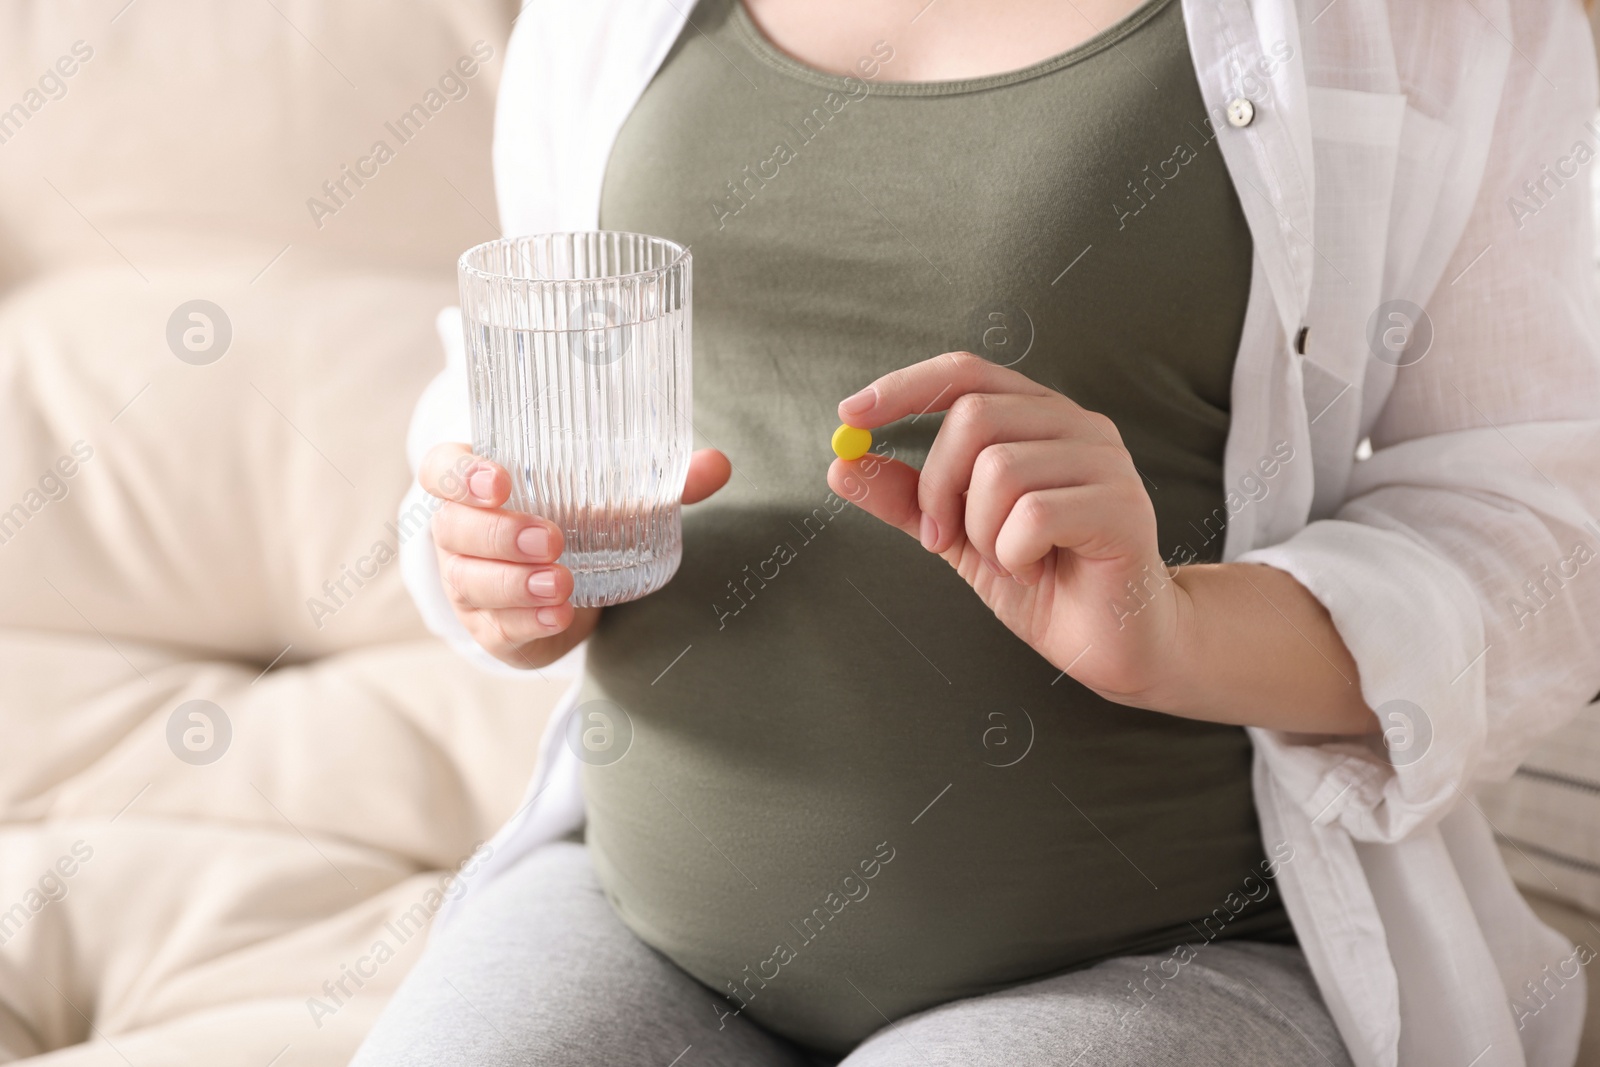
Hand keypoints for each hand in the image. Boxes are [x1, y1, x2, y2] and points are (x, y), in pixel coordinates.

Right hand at [423, 443, 731, 668]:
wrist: (566, 591)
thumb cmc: (577, 523)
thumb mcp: (613, 500)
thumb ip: (662, 482)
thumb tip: (718, 464)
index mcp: (477, 484)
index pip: (442, 469)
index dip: (461, 474)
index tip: (500, 479)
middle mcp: (460, 531)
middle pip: (454, 527)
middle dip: (500, 533)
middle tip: (552, 537)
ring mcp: (467, 582)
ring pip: (471, 580)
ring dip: (515, 583)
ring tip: (563, 582)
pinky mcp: (488, 627)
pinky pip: (496, 625)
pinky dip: (526, 621)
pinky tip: (558, 617)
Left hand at [826, 352, 1182, 705]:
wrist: (1113, 642)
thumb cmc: (1042, 579)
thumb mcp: (958, 536)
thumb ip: (906, 498)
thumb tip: (841, 462)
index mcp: (1038, 417)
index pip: (966, 372)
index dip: (904, 387)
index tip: (848, 415)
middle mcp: (1077, 425)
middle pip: (973, 417)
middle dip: (936, 486)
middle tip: (940, 536)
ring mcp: (1107, 463)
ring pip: (1000, 470)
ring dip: (980, 531)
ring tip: (1008, 558)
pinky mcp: (1123, 508)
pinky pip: (1033, 515)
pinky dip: (1013, 553)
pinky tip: (1034, 568)